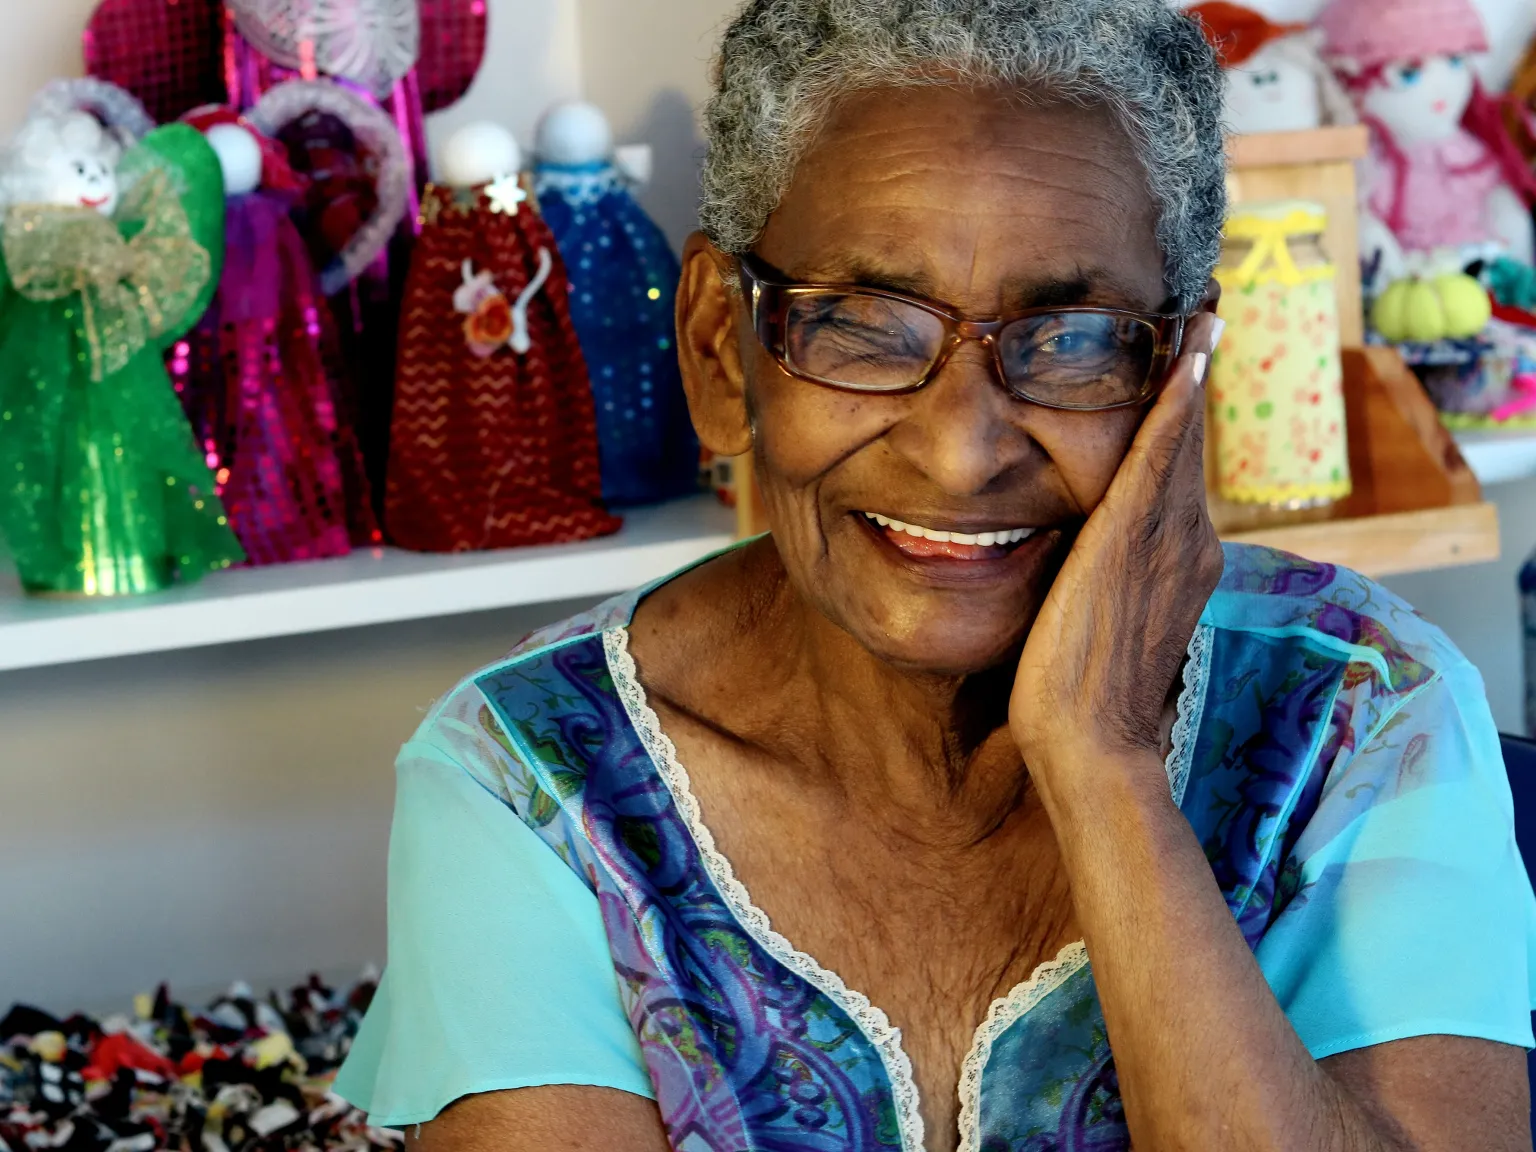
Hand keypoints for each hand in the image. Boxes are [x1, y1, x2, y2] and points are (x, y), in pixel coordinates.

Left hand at [1010, 313, 1223, 796]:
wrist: (1087, 744)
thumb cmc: (1078, 697)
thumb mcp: (1097, 619)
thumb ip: (1102, 576)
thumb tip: (1076, 553)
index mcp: (1180, 561)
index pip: (1180, 473)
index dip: (1184, 416)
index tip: (1186, 365)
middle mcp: (1188, 543)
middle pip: (1188, 446)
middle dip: (1194, 378)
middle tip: (1203, 311)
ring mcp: (1169, 541)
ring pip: (1180, 441)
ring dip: (1190, 374)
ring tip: (1201, 313)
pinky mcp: (1132, 540)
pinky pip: (1158, 457)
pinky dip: (1172, 405)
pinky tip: (1182, 357)